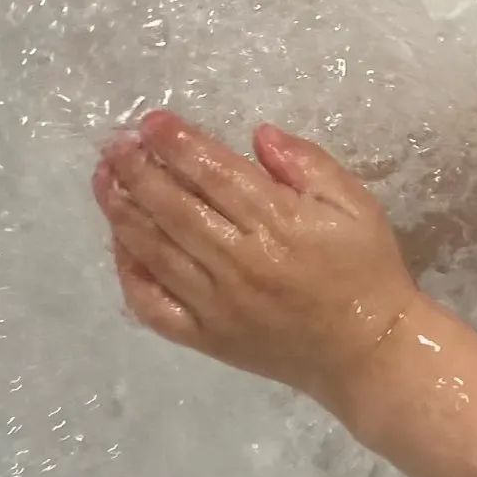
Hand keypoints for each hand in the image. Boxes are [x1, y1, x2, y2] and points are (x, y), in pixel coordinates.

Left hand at [92, 110, 418, 417]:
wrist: (372, 355)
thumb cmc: (365, 270)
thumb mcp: (353, 204)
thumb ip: (307, 163)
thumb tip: (258, 135)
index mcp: (277, 223)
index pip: (212, 172)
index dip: (176, 143)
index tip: (150, 121)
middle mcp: (240, 261)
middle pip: (174, 207)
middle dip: (137, 169)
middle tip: (115, 143)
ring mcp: (218, 304)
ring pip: (156, 251)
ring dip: (123, 212)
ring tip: (104, 179)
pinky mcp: (208, 338)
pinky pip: (155, 306)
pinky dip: (130, 275)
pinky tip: (120, 245)